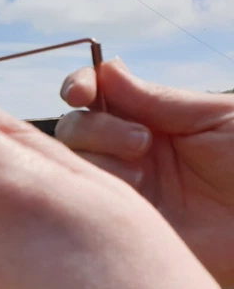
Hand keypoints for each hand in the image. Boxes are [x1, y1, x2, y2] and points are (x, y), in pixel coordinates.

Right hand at [55, 59, 233, 287]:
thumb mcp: (213, 119)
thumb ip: (158, 99)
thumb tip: (107, 70)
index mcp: (151, 118)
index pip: (98, 93)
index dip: (81, 87)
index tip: (79, 93)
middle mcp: (129, 150)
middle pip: (75, 127)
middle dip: (97, 128)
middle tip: (143, 142)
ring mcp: (123, 185)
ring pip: (75, 162)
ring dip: (103, 161)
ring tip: (147, 178)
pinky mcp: (121, 219)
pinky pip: (86, 202)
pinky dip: (101, 192)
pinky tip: (138, 197)